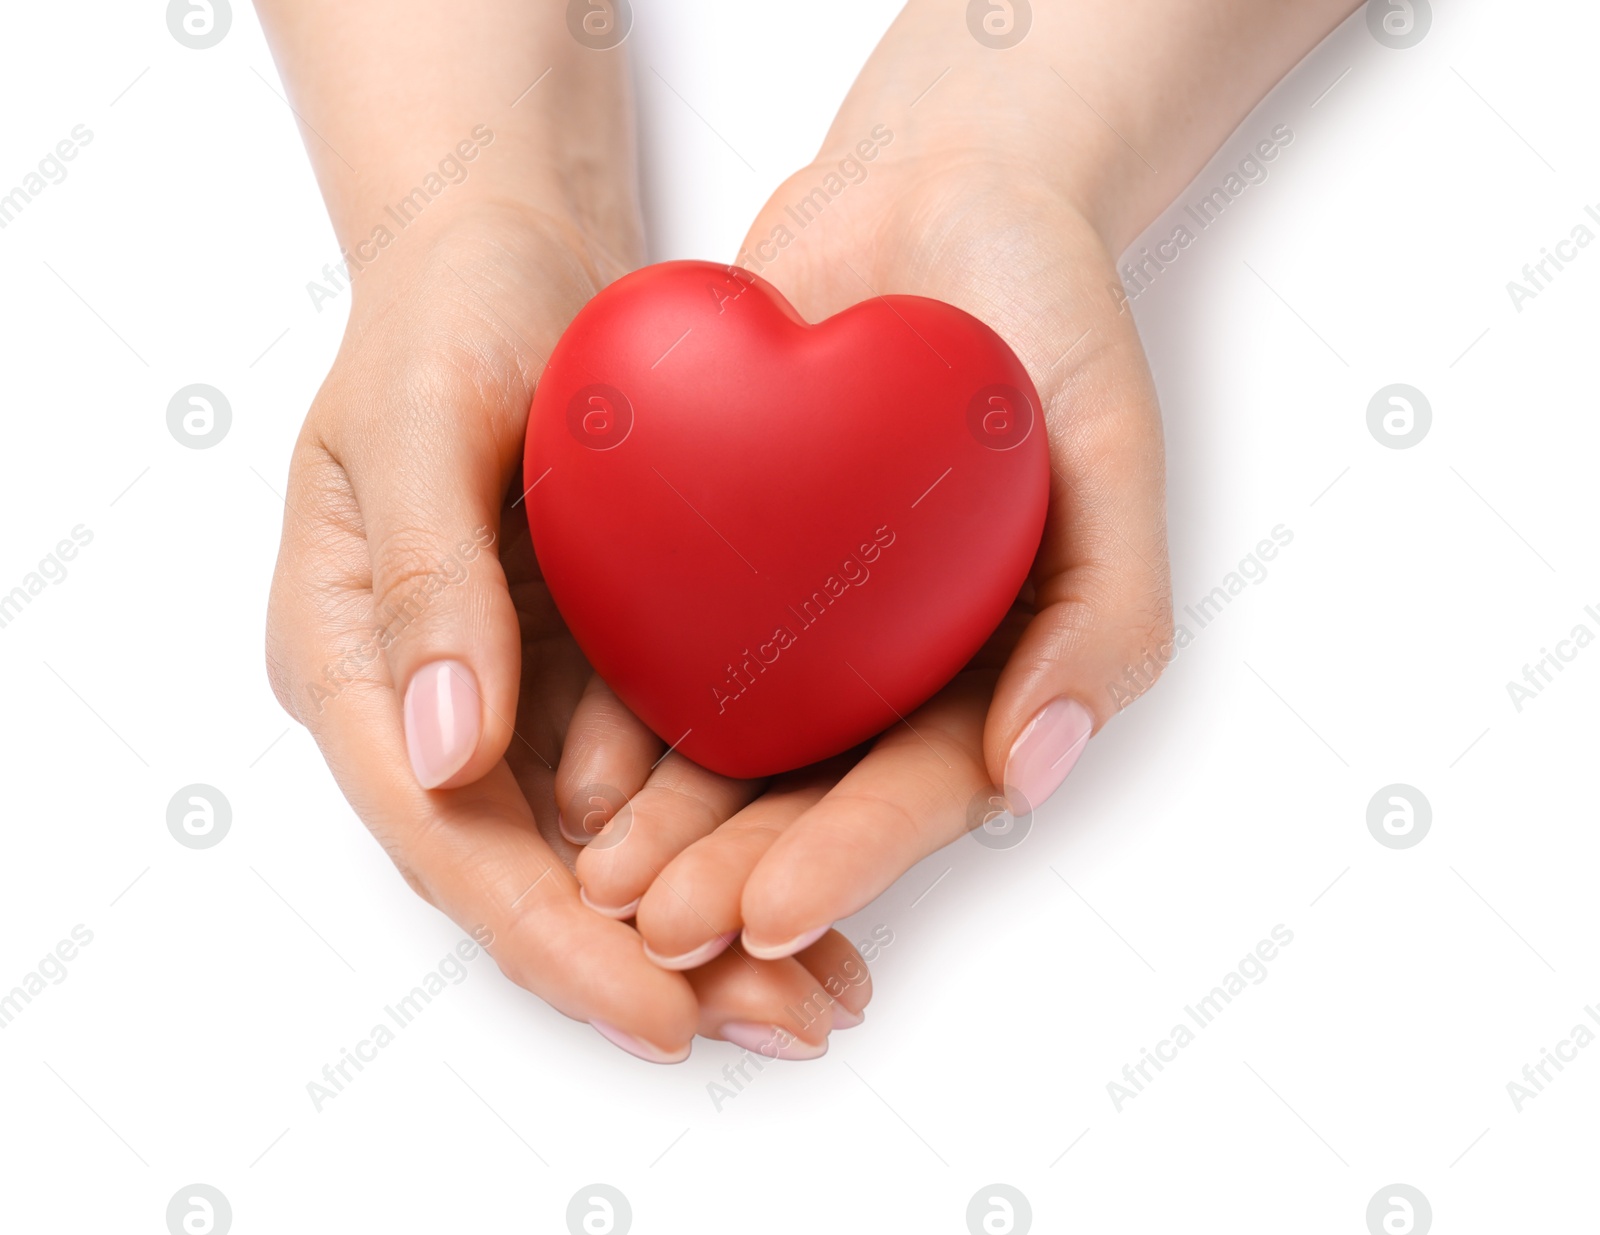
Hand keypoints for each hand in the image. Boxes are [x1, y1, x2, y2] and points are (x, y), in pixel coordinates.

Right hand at [264, 205, 870, 1059]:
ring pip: (609, 853)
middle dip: (657, 967)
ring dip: (713, 931)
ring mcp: (521, 697)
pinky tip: (820, 885)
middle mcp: (439, 709)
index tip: (661, 1010)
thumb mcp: (413, 421)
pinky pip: (666, 781)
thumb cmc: (443, 314)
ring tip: (822, 998)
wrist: (511, 258)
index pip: (446, 840)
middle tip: (784, 1027)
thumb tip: (439, 754)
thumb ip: (422, 582)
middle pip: (538, 876)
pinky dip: (737, 841)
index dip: (552, 939)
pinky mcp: (599, 670)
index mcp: (355, 669)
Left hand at [565, 0, 1356, 965]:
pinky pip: (672, 650)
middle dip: (736, 871)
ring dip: (668, 825)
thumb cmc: (1048, 318)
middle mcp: (900, 664)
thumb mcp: (1111, 453)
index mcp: (998, 666)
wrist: (938, 189)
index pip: (924, 787)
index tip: (768, 918)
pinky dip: (626, 715)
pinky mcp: (729, 563)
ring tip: (599, 884)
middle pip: (814, 793)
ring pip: (733, 748)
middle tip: (652, 929)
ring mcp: (812, 620)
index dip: (851, 859)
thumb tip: (1035, 766)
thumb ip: (1103, 616)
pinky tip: (569, 769)